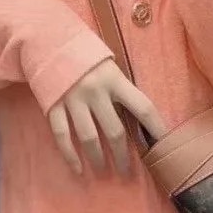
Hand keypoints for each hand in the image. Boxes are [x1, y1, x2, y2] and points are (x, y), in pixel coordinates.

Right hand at [46, 58, 166, 176]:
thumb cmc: (86, 56)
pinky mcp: (52, 105)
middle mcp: (95, 90)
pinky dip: (70, 155)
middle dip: (122, 155)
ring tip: (103, 171)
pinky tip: (78, 169)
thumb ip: (121, 89)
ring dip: (97, 158)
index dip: (156, 128)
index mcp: (115, 79)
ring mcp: (72, 99)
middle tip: (126, 172)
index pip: (143, 107)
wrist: (49, 41)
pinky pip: (62, 135)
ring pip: (89, 137)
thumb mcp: (110, 66)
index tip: (163, 146)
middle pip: (114, 131)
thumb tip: (138, 120)